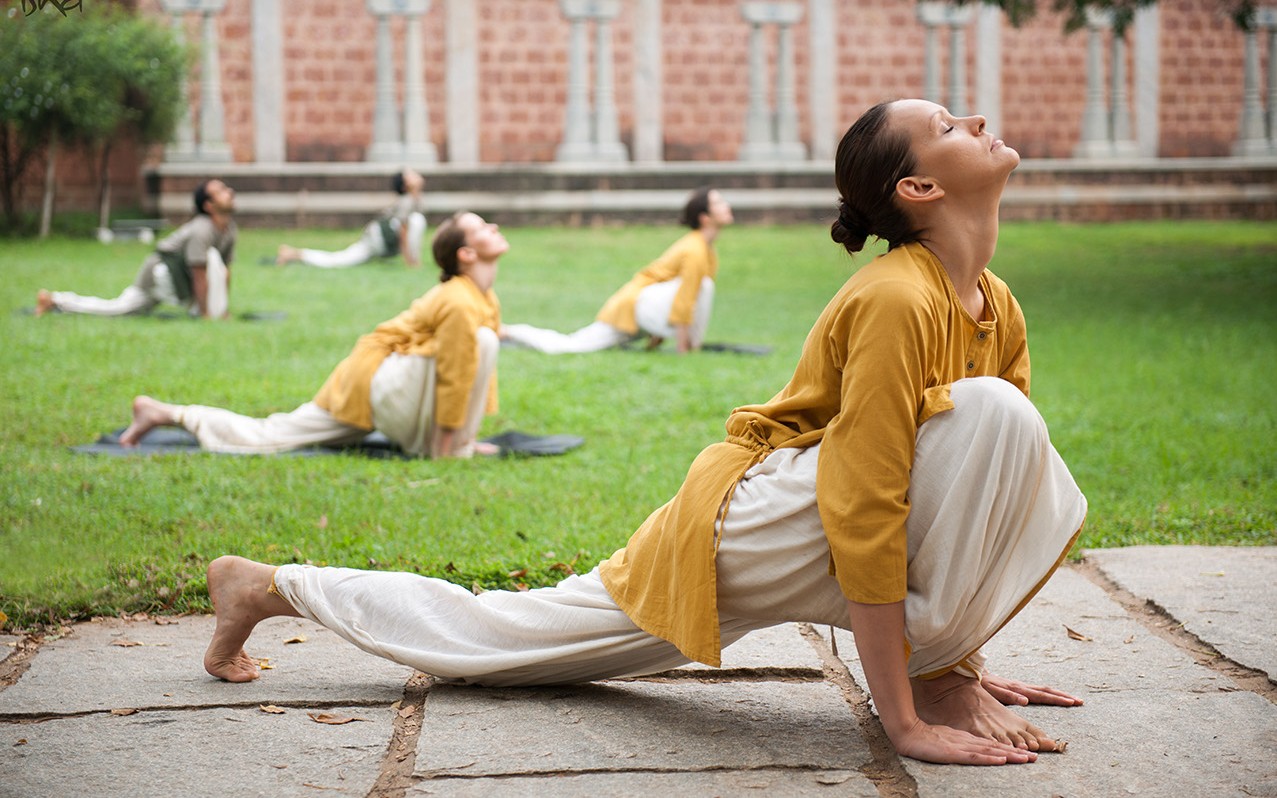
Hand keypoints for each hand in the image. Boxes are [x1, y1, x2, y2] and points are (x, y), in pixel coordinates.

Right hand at [892, 717, 1037, 765]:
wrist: (906, 732)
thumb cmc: (923, 737)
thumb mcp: (945, 741)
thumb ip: (958, 744)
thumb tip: (971, 751)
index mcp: (966, 739)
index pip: (991, 746)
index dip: (1009, 750)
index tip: (1025, 754)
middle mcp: (967, 742)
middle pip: (996, 748)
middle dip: (1016, 753)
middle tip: (1034, 757)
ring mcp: (961, 746)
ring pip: (990, 751)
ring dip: (1009, 756)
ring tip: (1026, 759)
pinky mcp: (953, 752)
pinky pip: (974, 755)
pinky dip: (989, 758)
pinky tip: (1001, 759)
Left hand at [982, 673, 1082, 706]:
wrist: (970, 672)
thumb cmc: (980, 685)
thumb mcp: (992, 691)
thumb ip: (1008, 696)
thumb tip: (1026, 700)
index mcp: (1017, 688)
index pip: (1042, 695)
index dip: (1057, 699)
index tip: (1072, 702)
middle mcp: (1020, 686)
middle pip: (1046, 691)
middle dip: (1063, 696)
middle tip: (1080, 701)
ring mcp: (1019, 686)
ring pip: (1043, 689)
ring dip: (1058, 694)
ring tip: (1072, 699)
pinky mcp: (1015, 687)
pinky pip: (1036, 690)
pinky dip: (1048, 694)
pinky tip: (1053, 697)